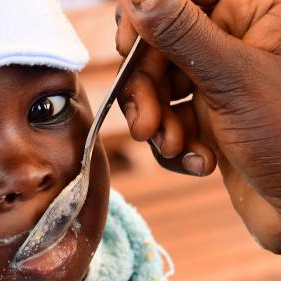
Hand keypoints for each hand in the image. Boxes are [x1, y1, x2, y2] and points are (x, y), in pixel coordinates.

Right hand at [116, 0, 280, 252]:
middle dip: (147, 91)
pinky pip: (172, 119)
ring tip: (176, 148)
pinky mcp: (210, 116)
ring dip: (160, 123)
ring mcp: (220, 82)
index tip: (126, 47)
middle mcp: (236, 43)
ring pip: (162, 88)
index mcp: (258, 13)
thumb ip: (183, 36)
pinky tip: (199, 162)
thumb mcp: (233, 82)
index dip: (147, 17)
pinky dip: (176, 144)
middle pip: (163, 47)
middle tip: (144, 125)